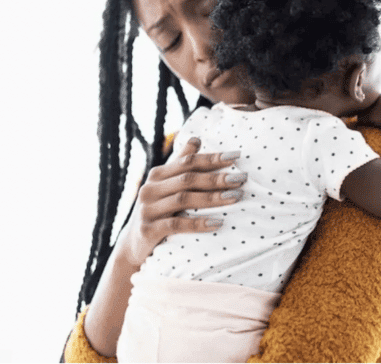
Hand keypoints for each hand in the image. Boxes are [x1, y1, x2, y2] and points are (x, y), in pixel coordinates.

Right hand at [114, 138, 245, 267]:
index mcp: (158, 175)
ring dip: (212, 198)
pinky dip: (198, 223)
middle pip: (188, 179)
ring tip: (236, 197)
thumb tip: (196, 139)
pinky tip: (218, 222)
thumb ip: (180, 163)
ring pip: (184, 199)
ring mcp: (147, 210)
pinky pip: (176, 225)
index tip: (237, 156)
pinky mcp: (148, 230)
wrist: (134, 244)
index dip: (212, 158)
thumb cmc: (158, 209)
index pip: (188, 161)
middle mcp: (150, 189)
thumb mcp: (166, 185)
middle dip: (217, 178)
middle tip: (242, 178)